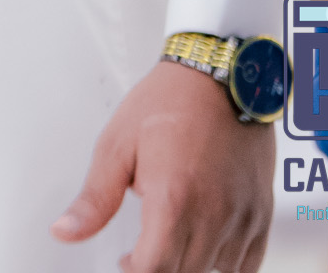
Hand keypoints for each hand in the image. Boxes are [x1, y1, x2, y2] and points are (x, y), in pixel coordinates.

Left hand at [52, 59, 272, 271]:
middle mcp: (212, 214)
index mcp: (173, 200)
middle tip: (146, 244)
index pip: (154, 271)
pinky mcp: (262, 212)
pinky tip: (206, 235)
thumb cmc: (169, 101)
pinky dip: (224, 260)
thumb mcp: (118, 144)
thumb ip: (94, 198)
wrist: (220, 73)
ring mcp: (242, 216)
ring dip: (190, 262)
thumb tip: (65, 231)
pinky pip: (246, 263)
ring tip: (175, 230)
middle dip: (160, 265)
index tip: (127, 261)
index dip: (135, 272)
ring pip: (213, 270)